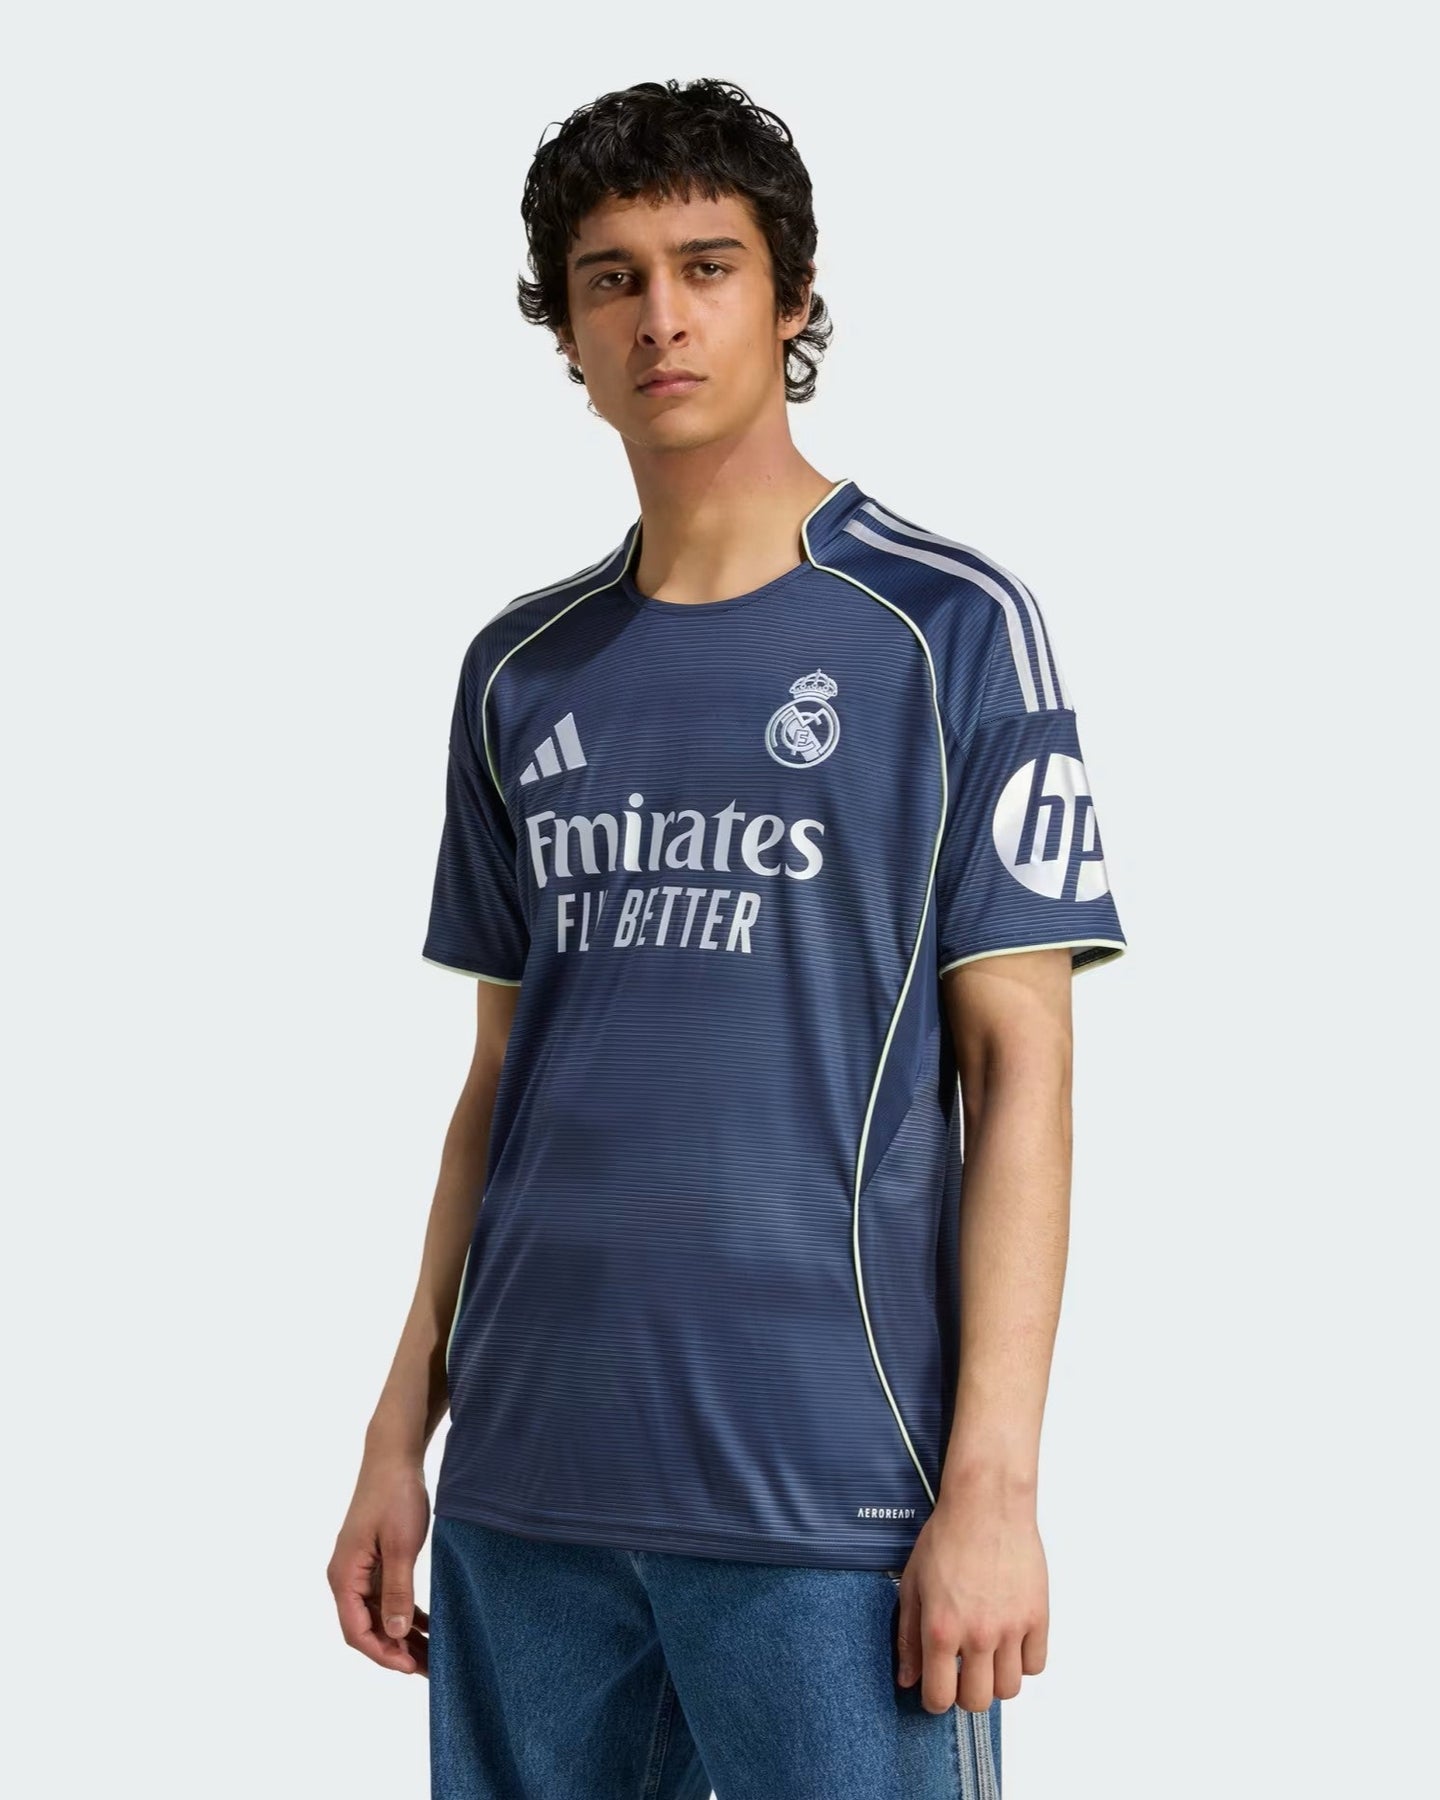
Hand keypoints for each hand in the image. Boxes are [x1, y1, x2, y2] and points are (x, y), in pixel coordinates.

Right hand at [327, 1454, 432, 1676]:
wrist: (393, 1456)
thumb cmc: (395, 1495)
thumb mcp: (400, 1545)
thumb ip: (398, 1590)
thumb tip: (396, 1633)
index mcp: (344, 1576)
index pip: (357, 1632)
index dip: (383, 1654)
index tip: (412, 1667)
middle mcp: (346, 1577)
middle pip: (367, 1628)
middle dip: (396, 1651)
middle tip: (430, 1669)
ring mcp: (359, 1570)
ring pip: (379, 1615)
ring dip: (403, 1635)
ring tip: (433, 1655)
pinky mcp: (374, 1561)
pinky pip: (386, 1597)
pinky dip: (405, 1613)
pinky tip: (427, 1626)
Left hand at [892, 1483, 1048, 1713]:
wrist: (986, 1506)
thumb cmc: (947, 1538)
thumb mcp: (913, 1585)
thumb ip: (908, 1637)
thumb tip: (908, 1678)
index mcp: (942, 1629)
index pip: (940, 1697)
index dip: (935, 1700)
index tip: (936, 1690)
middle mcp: (978, 1635)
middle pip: (978, 1702)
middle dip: (965, 1694)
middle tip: (962, 1673)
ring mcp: (1011, 1628)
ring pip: (1009, 1689)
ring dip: (995, 1680)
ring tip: (986, 1656)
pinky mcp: (1038, 1616)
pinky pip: (1036, 1664)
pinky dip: (1023, 1661)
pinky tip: (1010, 1641)